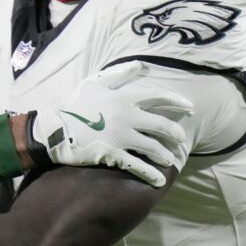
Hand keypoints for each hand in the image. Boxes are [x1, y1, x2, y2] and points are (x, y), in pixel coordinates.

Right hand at [29, 63, 191, 186]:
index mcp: (124, 98)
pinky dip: (150, 174)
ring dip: (164, 154)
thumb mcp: (95, 83)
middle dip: (175, 133)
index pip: (158, 97)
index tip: (190, 108)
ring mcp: (121, 137)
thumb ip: (120, 74)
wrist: (56, 129)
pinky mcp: (113, 154)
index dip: (177, 102)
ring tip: (169, 160)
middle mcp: (127, 117)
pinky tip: (159, 180)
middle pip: (160, 125)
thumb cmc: (76, 105)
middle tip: (181, 139)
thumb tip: (141, 65)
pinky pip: (137, 166)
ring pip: (152, 147)